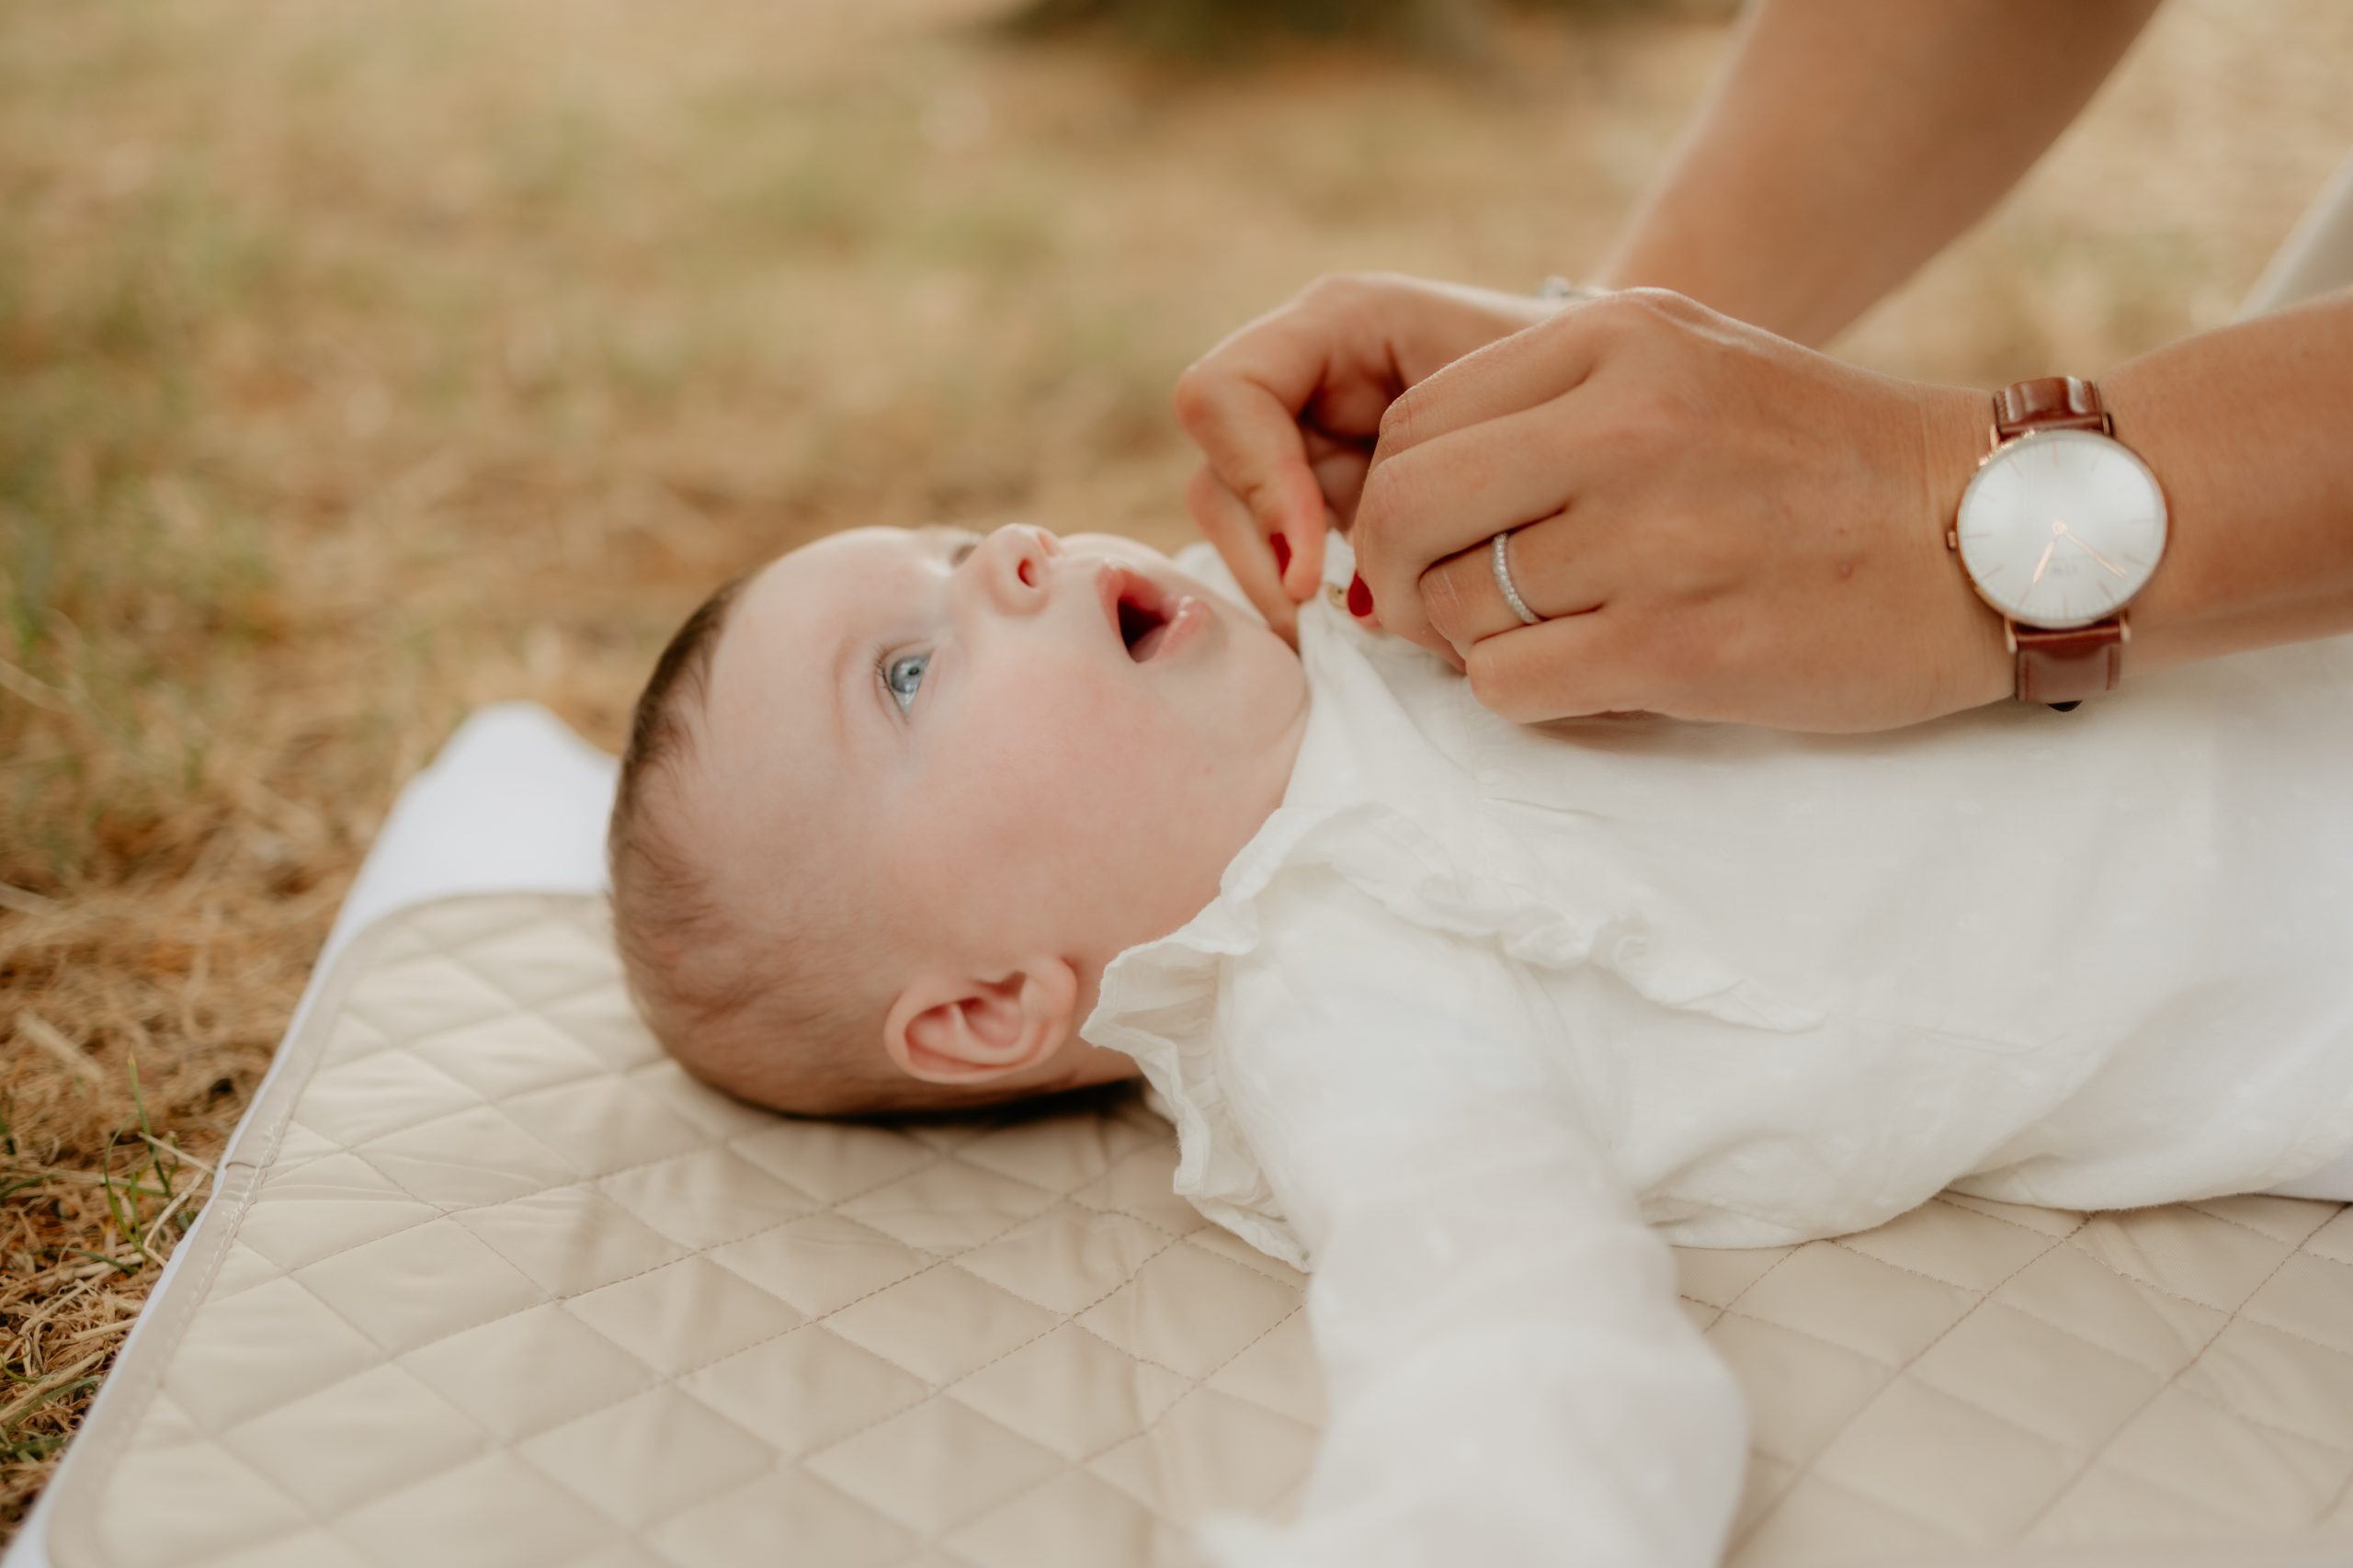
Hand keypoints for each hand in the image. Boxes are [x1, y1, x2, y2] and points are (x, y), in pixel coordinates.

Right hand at [1173, 273, 1559, 643]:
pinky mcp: (1319, 501)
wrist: (1618, 404)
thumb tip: (1352, 594)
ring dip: (1275, 587)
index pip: (1225, 394)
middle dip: (1260, 555)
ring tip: (1344, 632)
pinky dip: (1304, 599)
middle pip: (1215, 472)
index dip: (1254, 480)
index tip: (1315, 567)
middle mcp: (1300, 380)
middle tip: (1320, 620)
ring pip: (1234, 526)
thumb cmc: (1582, 385)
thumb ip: (1438, 463)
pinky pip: (1275, 557)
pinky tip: (1359, 627)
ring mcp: (1302, 443)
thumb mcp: (1524, 404)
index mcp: (1338, 324)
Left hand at [1355, 288, 2013, 731]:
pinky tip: (1586, 674)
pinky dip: (1520, 693)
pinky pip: (1507, 684)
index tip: (1435, 540)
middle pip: (1403, 508)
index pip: (1415, 423)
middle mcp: (1622, 426)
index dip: (1397, 497)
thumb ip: (1553, 398)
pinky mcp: (1676, 647)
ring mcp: (1650, 538)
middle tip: (1438, 607)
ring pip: (1451, 606)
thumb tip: (1406, 480)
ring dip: (1474, 640)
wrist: (1990, 533)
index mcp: (1614, 340)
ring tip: (1555, 633)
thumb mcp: (1688, 363)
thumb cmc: (1824, 460)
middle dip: (1396, 573)